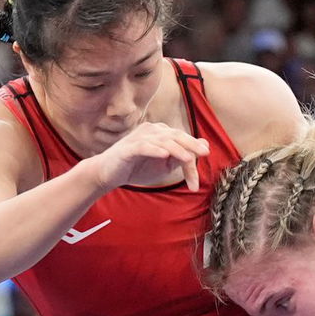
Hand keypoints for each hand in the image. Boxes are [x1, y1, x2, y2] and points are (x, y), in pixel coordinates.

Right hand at [90, 122, 209, 192]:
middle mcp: (152, 130)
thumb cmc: (137, 168)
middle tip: (204, 154)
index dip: (193, 159)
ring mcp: (139, 137)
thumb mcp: (165, 166)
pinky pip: (143, 146)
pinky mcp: (128, 148)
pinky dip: (154, 149)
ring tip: (188, 158)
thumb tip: (204, 146)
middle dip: (191, 145)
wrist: (109, 174)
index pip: (183, 142)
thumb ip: (182, 157)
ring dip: (177, 149)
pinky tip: (164, 154)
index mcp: (162, 133)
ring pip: (162, 140)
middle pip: (176, 135)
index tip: (195, 184)